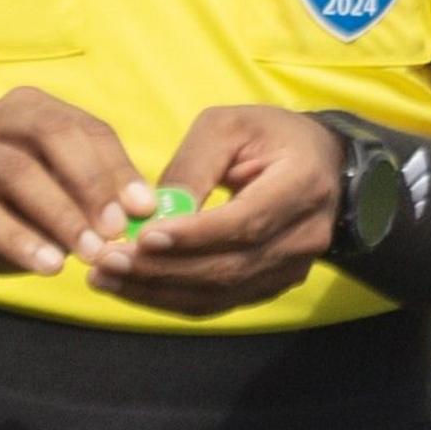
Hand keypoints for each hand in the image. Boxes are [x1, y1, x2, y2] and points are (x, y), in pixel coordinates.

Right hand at [0, 86, 154, 302]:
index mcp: (24, 108)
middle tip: (115, 229)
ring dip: (60, 215)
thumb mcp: (54, 206)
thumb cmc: (6, 220)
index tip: (144, 207)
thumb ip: (91, 201)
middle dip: (89, 181)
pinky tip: (46, 265)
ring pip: (15, 171)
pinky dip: (18, 239)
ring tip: (88, 254)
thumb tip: (145, 211)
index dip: (116, 166)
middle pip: (48, 133)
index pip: (81, 126)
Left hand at [90, 105, 343, 317]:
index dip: (194, 237)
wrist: (324, 164)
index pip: (244, 223)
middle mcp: (305, 235)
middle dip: (162, 270)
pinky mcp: (276, 284)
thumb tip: (152, 211)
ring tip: (107, 279)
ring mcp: (294, 267)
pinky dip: (174, 299)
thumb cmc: (271, 136)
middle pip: (228, 268)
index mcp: (301, 185)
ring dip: (159, 291)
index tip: (143, 238)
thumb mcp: (230, 127)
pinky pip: (221, 302)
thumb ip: (193, 165)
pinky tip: (136, 288)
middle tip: (106, 262)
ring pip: (221, 294)